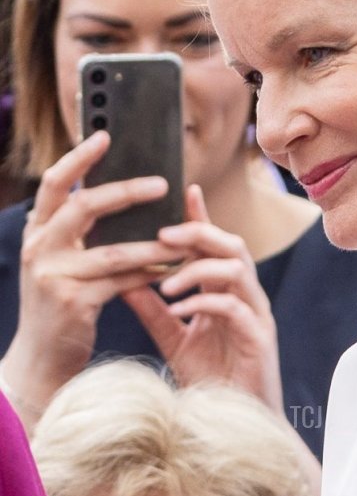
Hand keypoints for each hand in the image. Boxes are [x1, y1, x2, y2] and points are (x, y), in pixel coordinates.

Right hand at [3, 132, 174, 424]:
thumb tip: (114, 198)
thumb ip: (75, 235)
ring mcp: (55, 277)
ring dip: (150, 242)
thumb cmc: (59, 308)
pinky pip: (123, 282)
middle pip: (83, 207)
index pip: (54, 185)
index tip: (105, 136)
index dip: (78, 158)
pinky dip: (149, 274)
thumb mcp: (58, 264)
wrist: (41, 359)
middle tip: (160, 183)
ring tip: (180, 233)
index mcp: (37, 233)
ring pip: (111, 250)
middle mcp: (40, 249)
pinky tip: (172, 268)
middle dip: (124, 192)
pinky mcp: (76, 303)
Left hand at [123, 188, 284, 412]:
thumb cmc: (208, 383)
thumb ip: (151, 307)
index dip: (200, 216)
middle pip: (232, 245)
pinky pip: (234, 308)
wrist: (231, 428)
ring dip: (197, 269)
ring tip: (165, 282)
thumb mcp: (171, 338)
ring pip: (237, 270)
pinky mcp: (259, 341)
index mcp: (226, 293)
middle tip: (162, 234)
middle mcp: (246, 299)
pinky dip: (203, 304)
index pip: (215, 244)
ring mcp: (256, 318)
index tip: (180, 190)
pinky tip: (176, 312)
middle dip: (198, 232)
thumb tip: (121, 274)